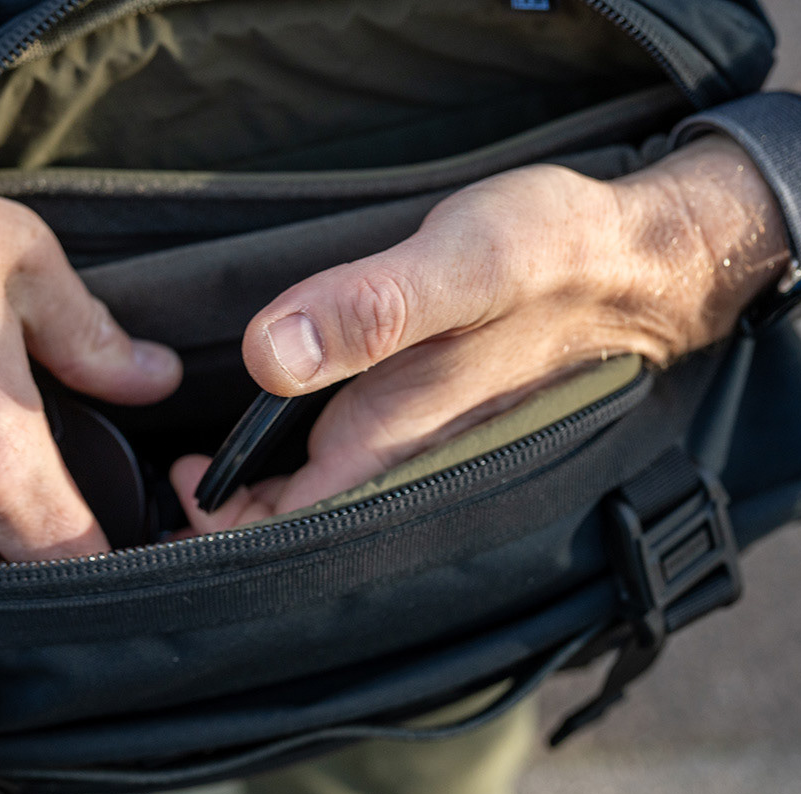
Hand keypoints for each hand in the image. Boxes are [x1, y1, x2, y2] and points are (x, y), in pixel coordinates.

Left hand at [171, 139, 786, 532]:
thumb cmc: (557, 257)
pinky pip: (341, 459)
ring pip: (313, 498)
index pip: (279, 530)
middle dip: (220, 523)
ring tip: (194, 462)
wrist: (641, 261)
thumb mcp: (467, 265)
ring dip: (252, 495)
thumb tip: (270, 352)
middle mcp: (397, 462)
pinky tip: (265, 433)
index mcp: (390, 446)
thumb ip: (374, 308)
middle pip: (288, 525)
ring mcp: (412, 444)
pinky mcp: (422, 414)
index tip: (163, 491)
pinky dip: (292, 463)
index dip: (208, 530)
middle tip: (159, 478)